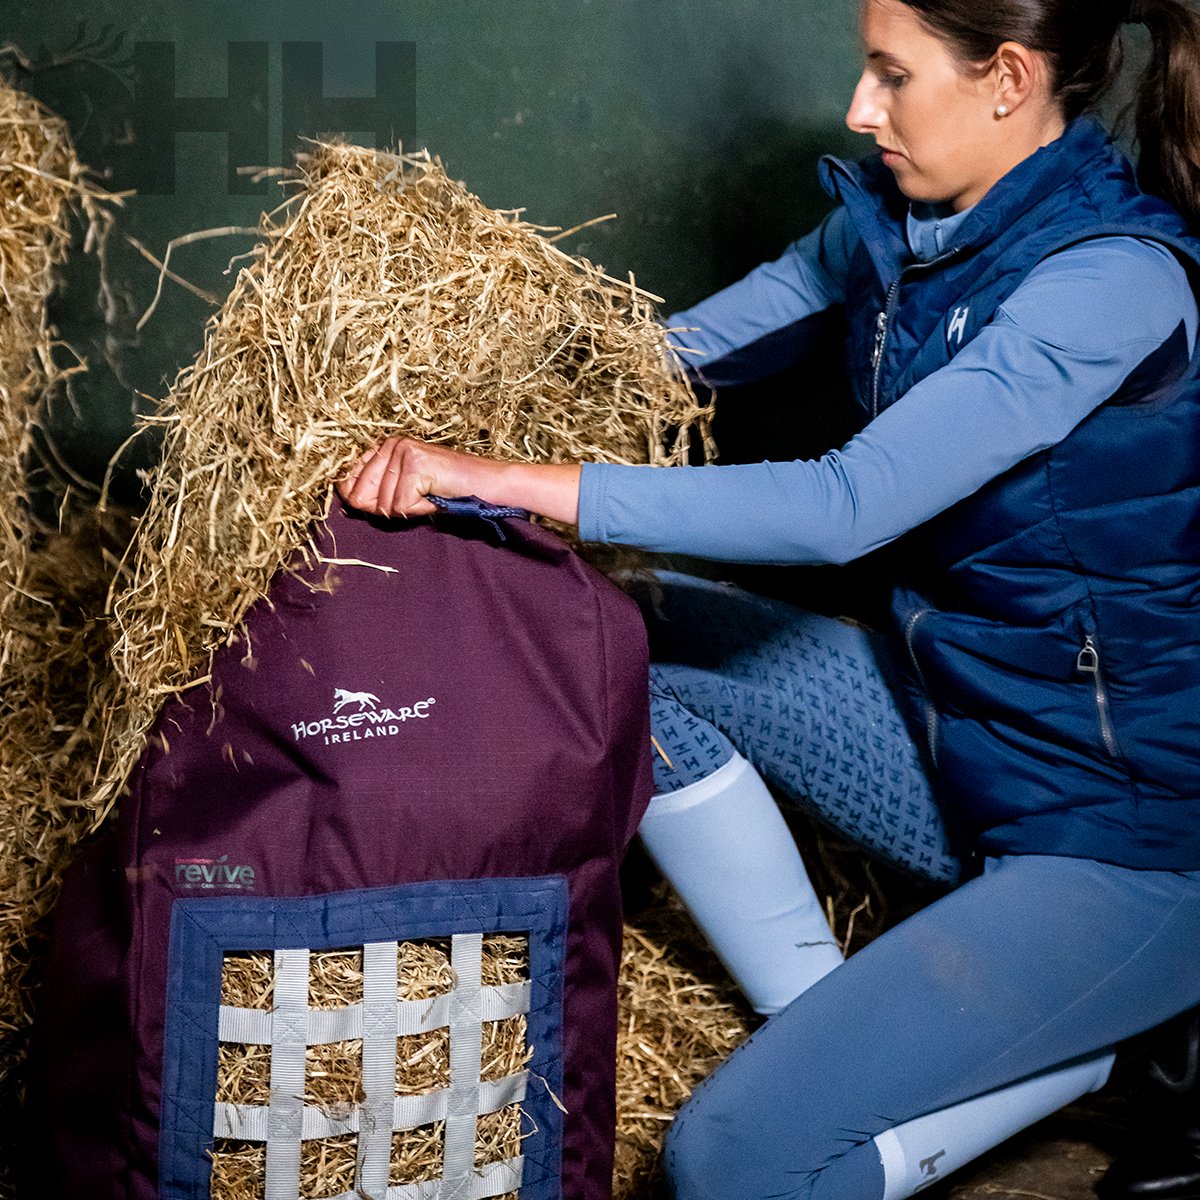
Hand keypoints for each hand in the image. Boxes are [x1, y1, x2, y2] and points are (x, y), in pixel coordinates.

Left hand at [338, 436, 582, 524]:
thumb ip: (376, 492)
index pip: (348, 480)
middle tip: (417, 497)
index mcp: (385, 446)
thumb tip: (348, 500)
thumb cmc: (447, 490)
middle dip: (389, 507)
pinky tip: (434, 496)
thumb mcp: (405, 490)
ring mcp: (402, 452)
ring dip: (408, 510)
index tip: (391, 500)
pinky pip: (400, 507)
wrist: (485, 484)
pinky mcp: (415, 465)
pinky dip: (418, 510)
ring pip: (383, 505)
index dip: (361, 499)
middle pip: (362, 496)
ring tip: (429, 495)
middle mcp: (391, 444)